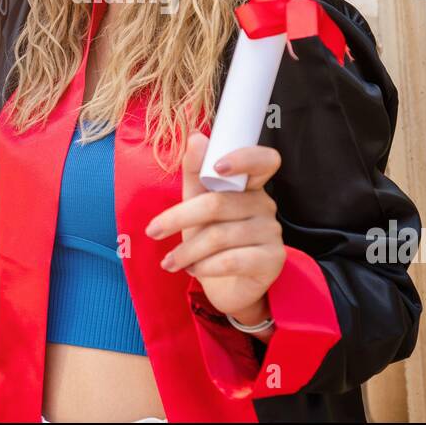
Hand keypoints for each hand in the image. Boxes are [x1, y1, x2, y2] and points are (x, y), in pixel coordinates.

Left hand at [145, 132, 285, 320]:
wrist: (229, 287)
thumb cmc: (211, 240)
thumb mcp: (197, 204)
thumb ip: (196, 173)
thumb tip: (196, 137)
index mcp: (250, 185)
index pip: (264, 160)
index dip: (244, 158)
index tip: (216, 166)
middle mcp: (265, 204)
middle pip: (219, 203)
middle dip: (179, 218)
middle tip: (153, 231)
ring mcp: (272, 232)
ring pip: (220, 236)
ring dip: (187, 251)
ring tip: (170, 261)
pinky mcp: (272, 260)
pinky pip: (232, 260)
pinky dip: (205, 267)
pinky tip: (193, 271)